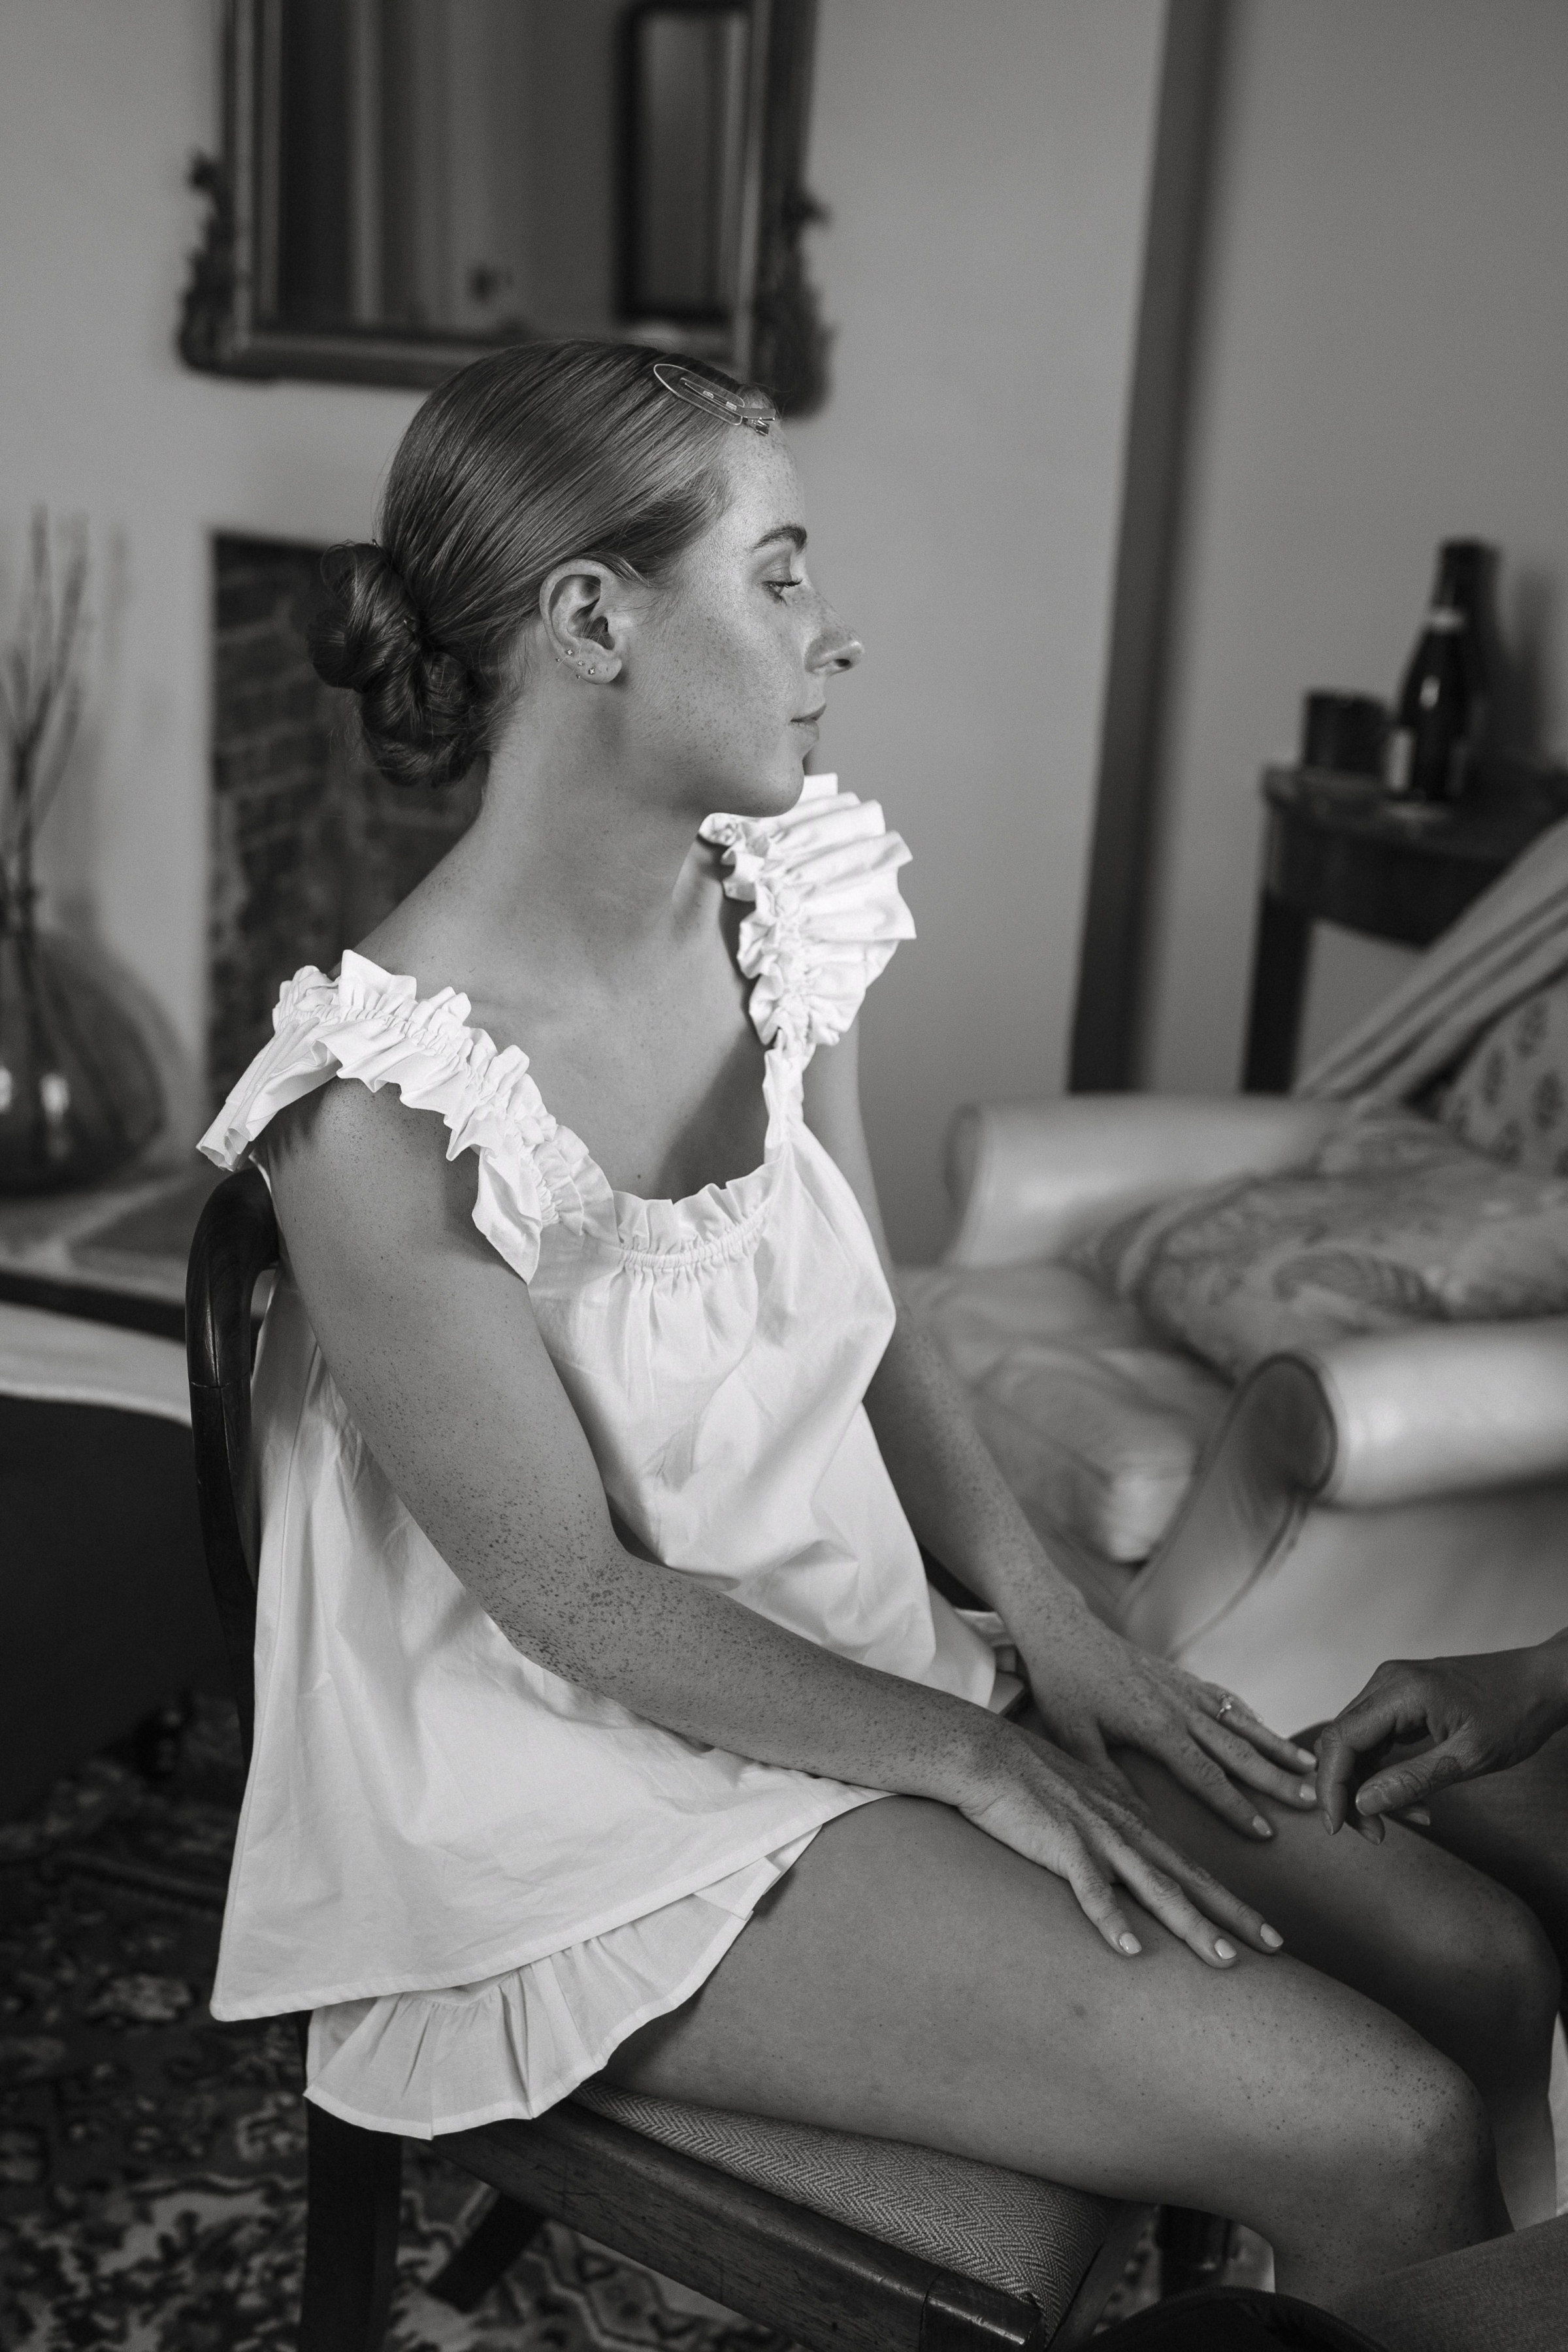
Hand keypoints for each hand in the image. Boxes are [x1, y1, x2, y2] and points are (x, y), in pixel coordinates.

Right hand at [959, 1717, 1285, 1966]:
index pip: (1192, 1868)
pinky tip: (1129, 1950)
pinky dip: (1112, 1920)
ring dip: (1192, 1925)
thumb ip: (1113, 1824)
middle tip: (1277, 1947)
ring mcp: (1098, 1837)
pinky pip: (1091, 1890)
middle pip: (1190, 1880)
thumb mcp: (1086, 1799)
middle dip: (1235, 1915)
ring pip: (1155, 1888)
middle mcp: (1127, 1830)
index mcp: (1133, 1822)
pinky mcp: (1062, 1844)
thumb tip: (1134, 1852)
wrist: (988, 1754)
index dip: (1230, 1900)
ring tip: (1224, 1959)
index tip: (1266, 1932)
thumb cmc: (1031, 1778)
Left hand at [1010, 1595, 1319, 1842]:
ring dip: (1276, 1745)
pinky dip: (1249, 1715)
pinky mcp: (1181, 1676)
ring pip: (1240, 1721)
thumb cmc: (1062, 1686)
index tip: (1266, 1833)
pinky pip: (1224, 1698)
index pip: (1205, 1776)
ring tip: (1311, 1765)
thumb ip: (1107, 1778)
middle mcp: (1180, 1707)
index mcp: (1156, 1727)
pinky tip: (1265, 1728)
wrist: (1061, 1629)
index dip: (1236, 1807)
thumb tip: (1139, 1819)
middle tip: (1316, 1799)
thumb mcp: (1074, 1737)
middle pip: (1238, 1750)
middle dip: (1277, 1778)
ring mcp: (1184, 1688)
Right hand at [1316, 1641, 1567, 1840]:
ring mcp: (1393, 1687)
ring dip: (1370, 1785)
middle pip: (1341, 1742)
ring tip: (1412, 1817)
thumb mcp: (1471, 1756)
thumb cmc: (1517, 1713)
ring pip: (1357, 1743)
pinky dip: (1386, 1771)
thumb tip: (1363, 1802)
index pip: (1340, 1740)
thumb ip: (1413, 1779)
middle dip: (1350, 1792)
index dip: (1331, 1786)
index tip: (1335, 1828)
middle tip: (1376, 1834)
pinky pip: (1377, 1738)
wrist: (1544, 1682)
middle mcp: (1387, 1682)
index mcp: (1400, 1690)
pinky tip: (1414, 1797)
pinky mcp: (1402, 1698)